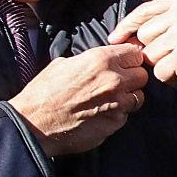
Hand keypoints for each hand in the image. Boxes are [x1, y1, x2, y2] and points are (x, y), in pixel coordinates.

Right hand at [9, 44, 149, 156]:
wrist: (34, 124)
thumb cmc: (43, 93)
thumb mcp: (63, 63)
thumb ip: (88, 60)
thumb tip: (100, 60)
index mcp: (101, 60)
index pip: (135, 53)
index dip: (130, 58)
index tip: (125, 63)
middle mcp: (114, 80)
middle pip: (142, 75)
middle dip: (132, 78)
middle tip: (118, 83)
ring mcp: (118, 103)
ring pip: (139, 96)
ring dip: (129, 97)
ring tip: (110, 100)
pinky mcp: (116, 123)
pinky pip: (127, 115)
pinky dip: (118, 114)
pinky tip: (102, 114)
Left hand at [108, 0, 176, 109]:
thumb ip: (161, 26)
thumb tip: (122, 36)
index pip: (145, 11)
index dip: (127, 26)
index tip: (114, 37)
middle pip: (143, 34)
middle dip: (153, 51)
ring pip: (149, 54)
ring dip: (162, 66)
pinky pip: (159, 71)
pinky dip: (170, 79)